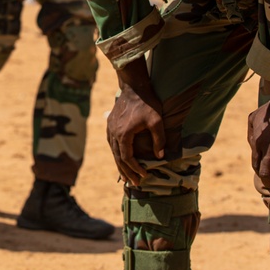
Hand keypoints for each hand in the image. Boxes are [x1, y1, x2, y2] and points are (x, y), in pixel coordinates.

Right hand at [107, 60, 165, 185]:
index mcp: (123, 134)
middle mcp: (113, 133)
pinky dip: (116, 154)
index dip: (135, 168)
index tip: (144, 175)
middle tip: (135, 183)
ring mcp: (110, 128)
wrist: (133, 87)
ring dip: (120, 164)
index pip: (127, 157)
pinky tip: (120, 158)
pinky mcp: (110, 124)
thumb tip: (160, 156)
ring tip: (125, 176)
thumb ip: (159, 139)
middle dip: (126, 171)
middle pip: (117, 158)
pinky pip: (111, 144)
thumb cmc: (147, 103)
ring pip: (113, 151)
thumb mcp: (157, 121)